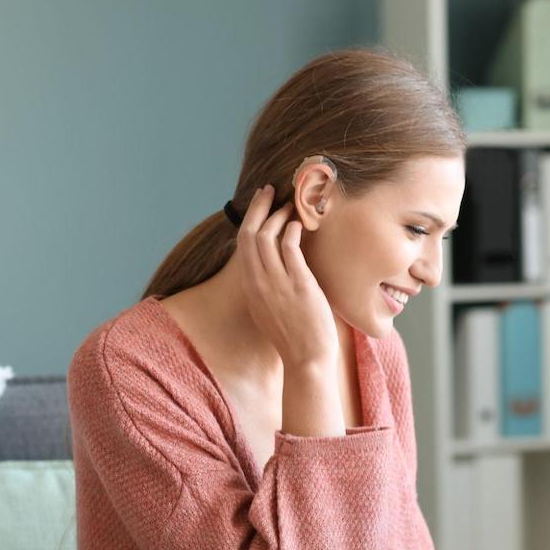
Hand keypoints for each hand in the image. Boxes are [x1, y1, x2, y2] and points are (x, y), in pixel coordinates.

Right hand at [236, 185, 337, 368]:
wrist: (306, 360)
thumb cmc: (294, 336)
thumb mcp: (269, 309)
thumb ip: (268, 286)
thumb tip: (275, 265)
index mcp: (250, 288)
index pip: (242, 244)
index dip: (250, 218)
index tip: (260, 202)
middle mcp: (258, 283)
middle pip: (249, 234)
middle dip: (258, 207)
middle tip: (270, 190)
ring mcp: (276, 283)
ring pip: (267, 236)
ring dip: (278, 215)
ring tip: (292, 205)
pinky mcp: (298, 284)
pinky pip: (289, 248)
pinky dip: (292, 230)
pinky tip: (300, 225)